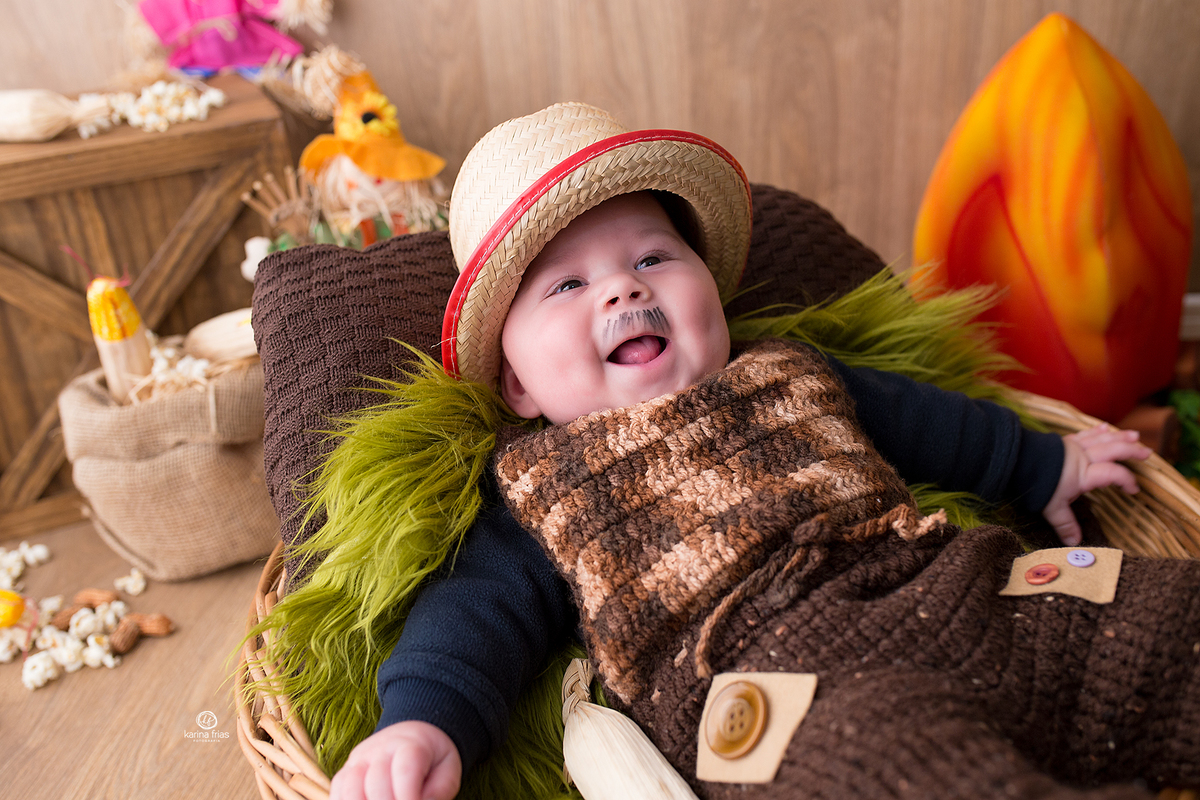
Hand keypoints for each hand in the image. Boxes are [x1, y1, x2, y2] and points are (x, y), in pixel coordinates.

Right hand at [329, 720, 461, 799]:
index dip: (409, 797)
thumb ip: (439, 791)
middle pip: (376, 781)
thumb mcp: (447, 770)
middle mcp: (380, 748)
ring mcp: (359, 760)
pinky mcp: (345, 772)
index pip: (405, 771)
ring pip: (349, 786)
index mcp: (410, 744)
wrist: (412, 735)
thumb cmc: (432, 758)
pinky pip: (337, 791)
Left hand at [1042, 424, 1150, 545]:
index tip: (1134, 490)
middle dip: (1131, 451)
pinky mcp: (1065, 441)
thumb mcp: (1051, 508)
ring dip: (1120, 436)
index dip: (1126, 480)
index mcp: (1083, 474)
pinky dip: (1097, 430)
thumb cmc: (1036, 484)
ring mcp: (1074, 447)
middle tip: (1147, 453)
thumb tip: (1076, 543)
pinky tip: (1106, 427)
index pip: (1112, 474)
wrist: (1017, 461)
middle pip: (1112, 450)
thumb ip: (1066, 524)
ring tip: (1135, 435)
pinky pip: (1086, 433)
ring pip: (1102, 439)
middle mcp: (1082, 457)